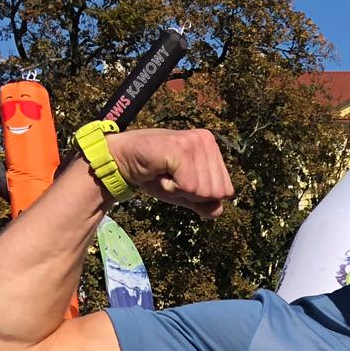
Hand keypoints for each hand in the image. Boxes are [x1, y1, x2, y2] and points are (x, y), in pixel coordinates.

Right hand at [109, 129, 233, 218]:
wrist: (124, 162)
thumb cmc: (155, 176)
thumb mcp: (186, 193)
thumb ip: (205, 203)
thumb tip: (219, 209)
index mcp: (212, 148)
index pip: (226, 191)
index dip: (202, 196)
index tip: (182, 181)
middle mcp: (207, 141)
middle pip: (217, 193)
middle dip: (192, 195)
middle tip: (172, 177)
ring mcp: (195, 142)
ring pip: (203, 191)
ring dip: (180, 191)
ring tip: (166, 173)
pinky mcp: (181, 148)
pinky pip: (188, 186)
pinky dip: (172, 188)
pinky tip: (161, 172)